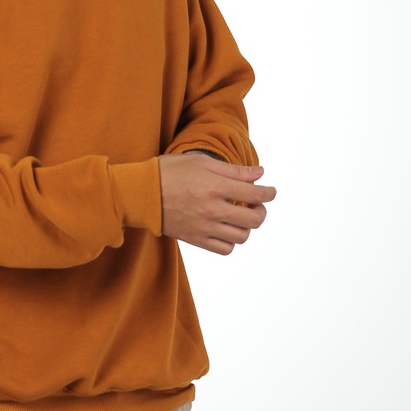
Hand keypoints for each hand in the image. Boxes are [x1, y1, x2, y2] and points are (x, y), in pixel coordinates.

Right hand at [158, 153, 275, 254]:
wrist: (140, 194)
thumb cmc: (168, 172)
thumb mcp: (201, 162)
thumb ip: (233, 170)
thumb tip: (260, 174)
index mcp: (215, 187)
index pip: (256, 194)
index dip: (269, 193)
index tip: (270, 191)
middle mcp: (213, 209)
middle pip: (254, 219)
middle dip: (261, 210)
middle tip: (256, 204)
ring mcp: (205, 227)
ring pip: (242, 236)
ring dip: (247, 226)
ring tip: (241, 216)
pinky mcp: (196, 239)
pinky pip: (225, 249)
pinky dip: (231, 241)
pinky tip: (227, 229)